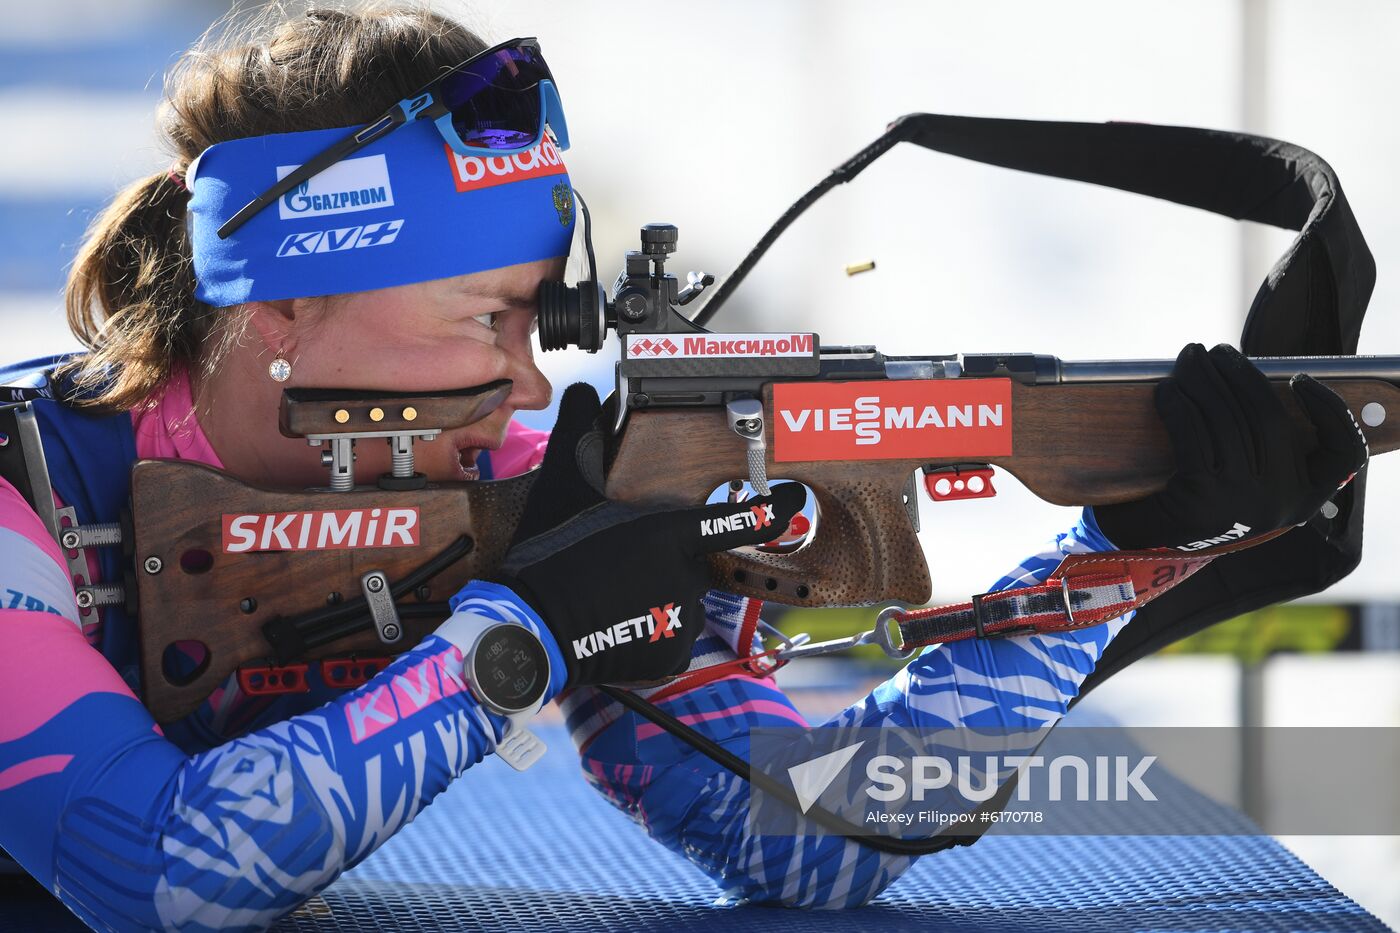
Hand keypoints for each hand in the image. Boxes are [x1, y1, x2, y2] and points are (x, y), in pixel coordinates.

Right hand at [492, 384, 804, 687]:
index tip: (795, 500)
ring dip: (660, 597)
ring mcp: (683, 618)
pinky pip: (673, 638)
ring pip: (685, 601)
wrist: (532, 629)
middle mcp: (686, 576)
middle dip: (669, 562)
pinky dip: (654, 634)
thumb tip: (580, 391)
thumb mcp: (562, 486)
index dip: (771, 510)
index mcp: (670, 534)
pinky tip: (621, 624)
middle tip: (621, 568)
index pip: (734, 520)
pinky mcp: (672, 654)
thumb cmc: (549, 556)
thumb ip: (580, 434)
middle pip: (696, 562)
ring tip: (614, 598)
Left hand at [1092, 343, 1367, 550]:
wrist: (1145, 543)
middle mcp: (1279, 502)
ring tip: (1189, 357)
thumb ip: (1264, 444)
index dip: (1332, 412)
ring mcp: (1241, 501)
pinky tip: (1168, 389)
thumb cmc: (1202, 499)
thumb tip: (1250, 378)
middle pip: (1270, 420)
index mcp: (1305, 498)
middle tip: (1216, 350)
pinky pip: (1193, 433)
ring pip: (1226, 420)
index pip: (1344, 454)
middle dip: (1241, 375)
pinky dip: (1179, 404)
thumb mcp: (1247, 480)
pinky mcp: (1200, 497)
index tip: (1301, 379)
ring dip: (1204, 380)